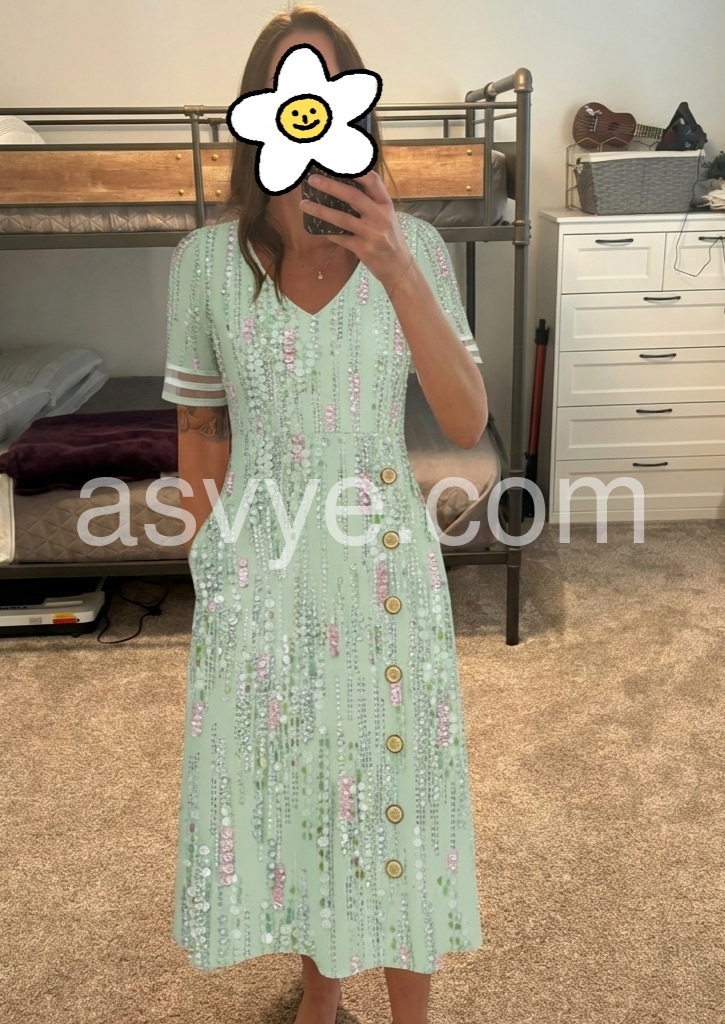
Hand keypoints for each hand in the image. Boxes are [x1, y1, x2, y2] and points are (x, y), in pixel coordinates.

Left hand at [299, 170, 411, 290]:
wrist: (398, 267)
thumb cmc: (390, 239)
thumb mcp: (387, 217)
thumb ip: (371, 203)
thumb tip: (342, 188)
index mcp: (386, 205)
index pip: (372, 181)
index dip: (356, 170)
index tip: (338, 162)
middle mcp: (380, 216)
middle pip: (352, 196)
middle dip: (330, 186)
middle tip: (312, 180)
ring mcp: (371, 233)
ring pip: (341, 218)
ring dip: (320, 210)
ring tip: (304, 204)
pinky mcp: (363, 249)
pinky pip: (340, 238)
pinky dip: (327, 232)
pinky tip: (316, 228)